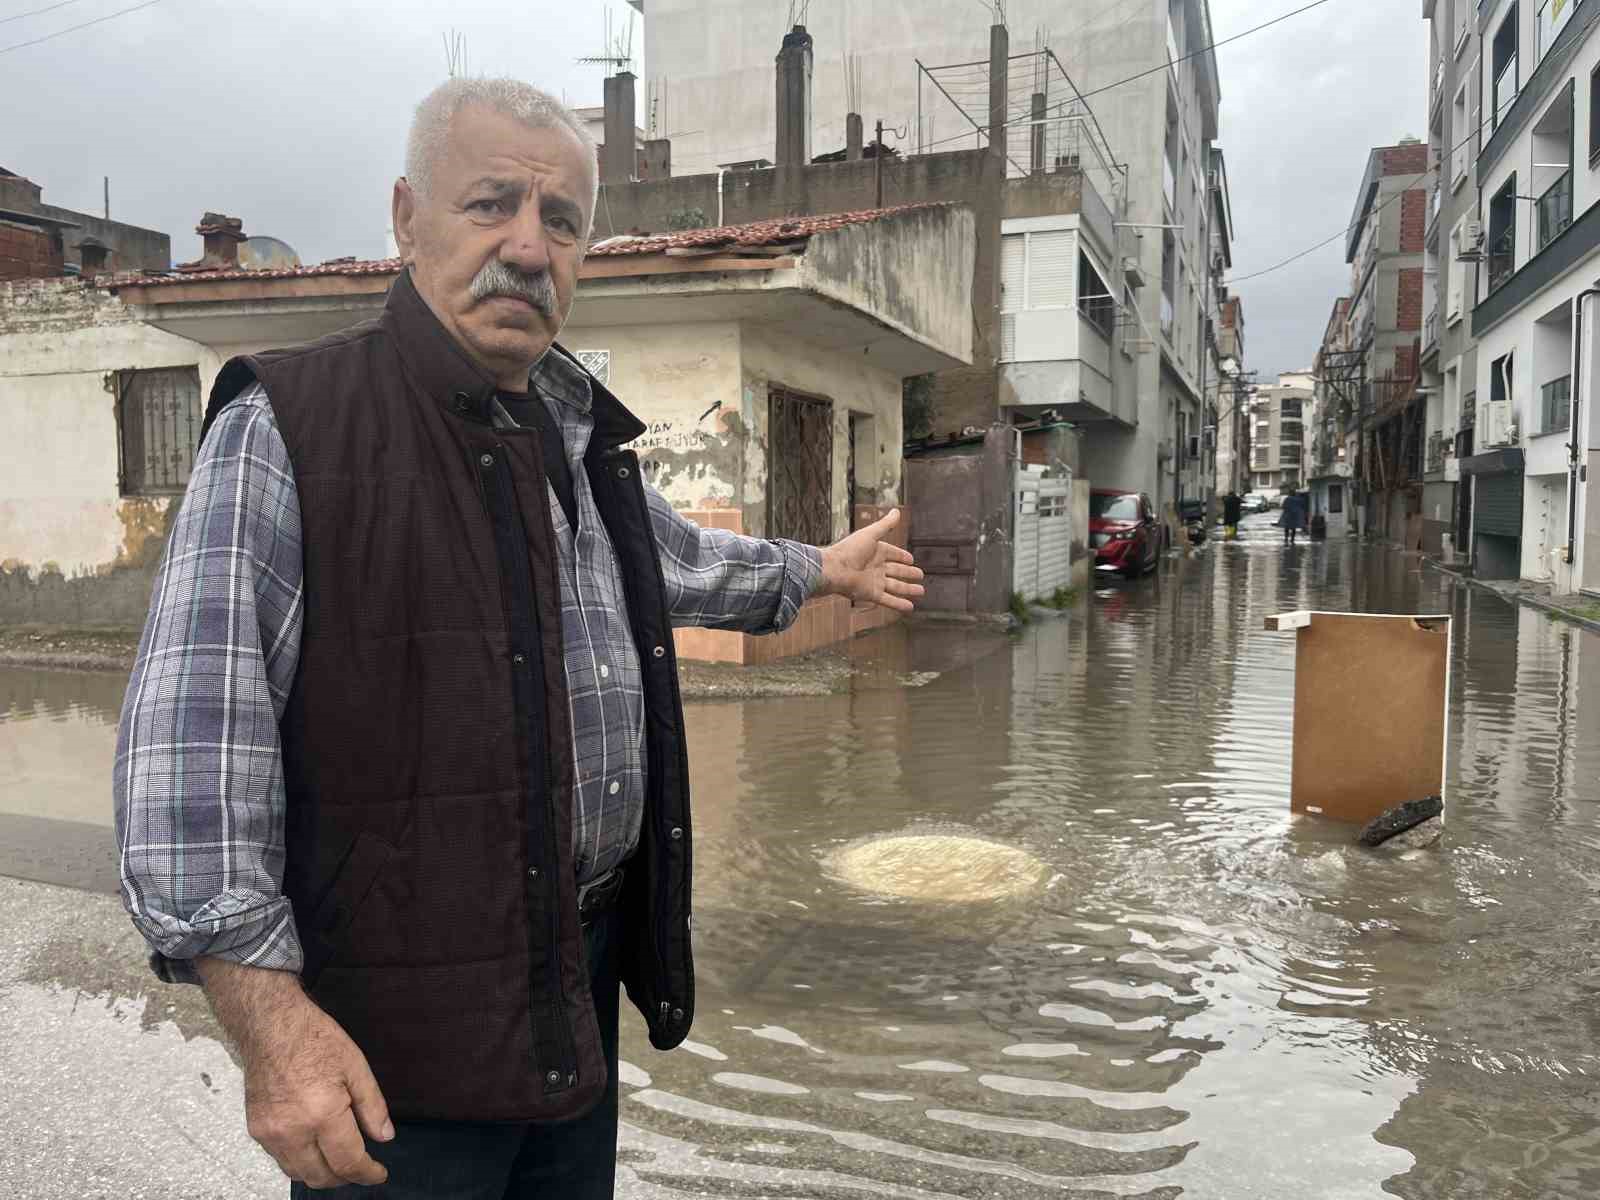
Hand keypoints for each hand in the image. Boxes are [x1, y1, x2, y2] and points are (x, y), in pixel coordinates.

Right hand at [238, 988, 393, 1188]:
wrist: (270, 1026)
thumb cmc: (315, 1039)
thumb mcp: (356, 1066)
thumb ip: (372, 1106)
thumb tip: (385, 1137)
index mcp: (322, 1114)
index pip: (348, 1162)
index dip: (367, 1173)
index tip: (379, 1174)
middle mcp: (292, 1131)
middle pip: (320, 1177)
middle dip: (345, 1178)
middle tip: (362, 1168)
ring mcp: (270, 1134)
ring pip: (298, 1174)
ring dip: (321, 1174)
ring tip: (340, 1161)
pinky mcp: (256, 1130)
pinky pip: (281, 1160)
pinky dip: (301, 1161)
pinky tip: (314, 1146)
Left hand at [817, 508, 924, 612]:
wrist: (834, 570)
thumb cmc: (849, 550)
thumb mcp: (870, 534)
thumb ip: (885, 524)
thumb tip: (897, 510)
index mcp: (875, 552)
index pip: (893, 554)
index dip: (902, 556)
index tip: (911, 559)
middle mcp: (876, 567)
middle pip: (896, 571)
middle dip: (908, 573)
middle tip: (920, 575)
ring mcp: (874, 582)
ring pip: (896, 586)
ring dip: (908, 589)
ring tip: (921, 591)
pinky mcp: (872, 594)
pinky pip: (889, 600)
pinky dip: (899, 604)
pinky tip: (910, 607)